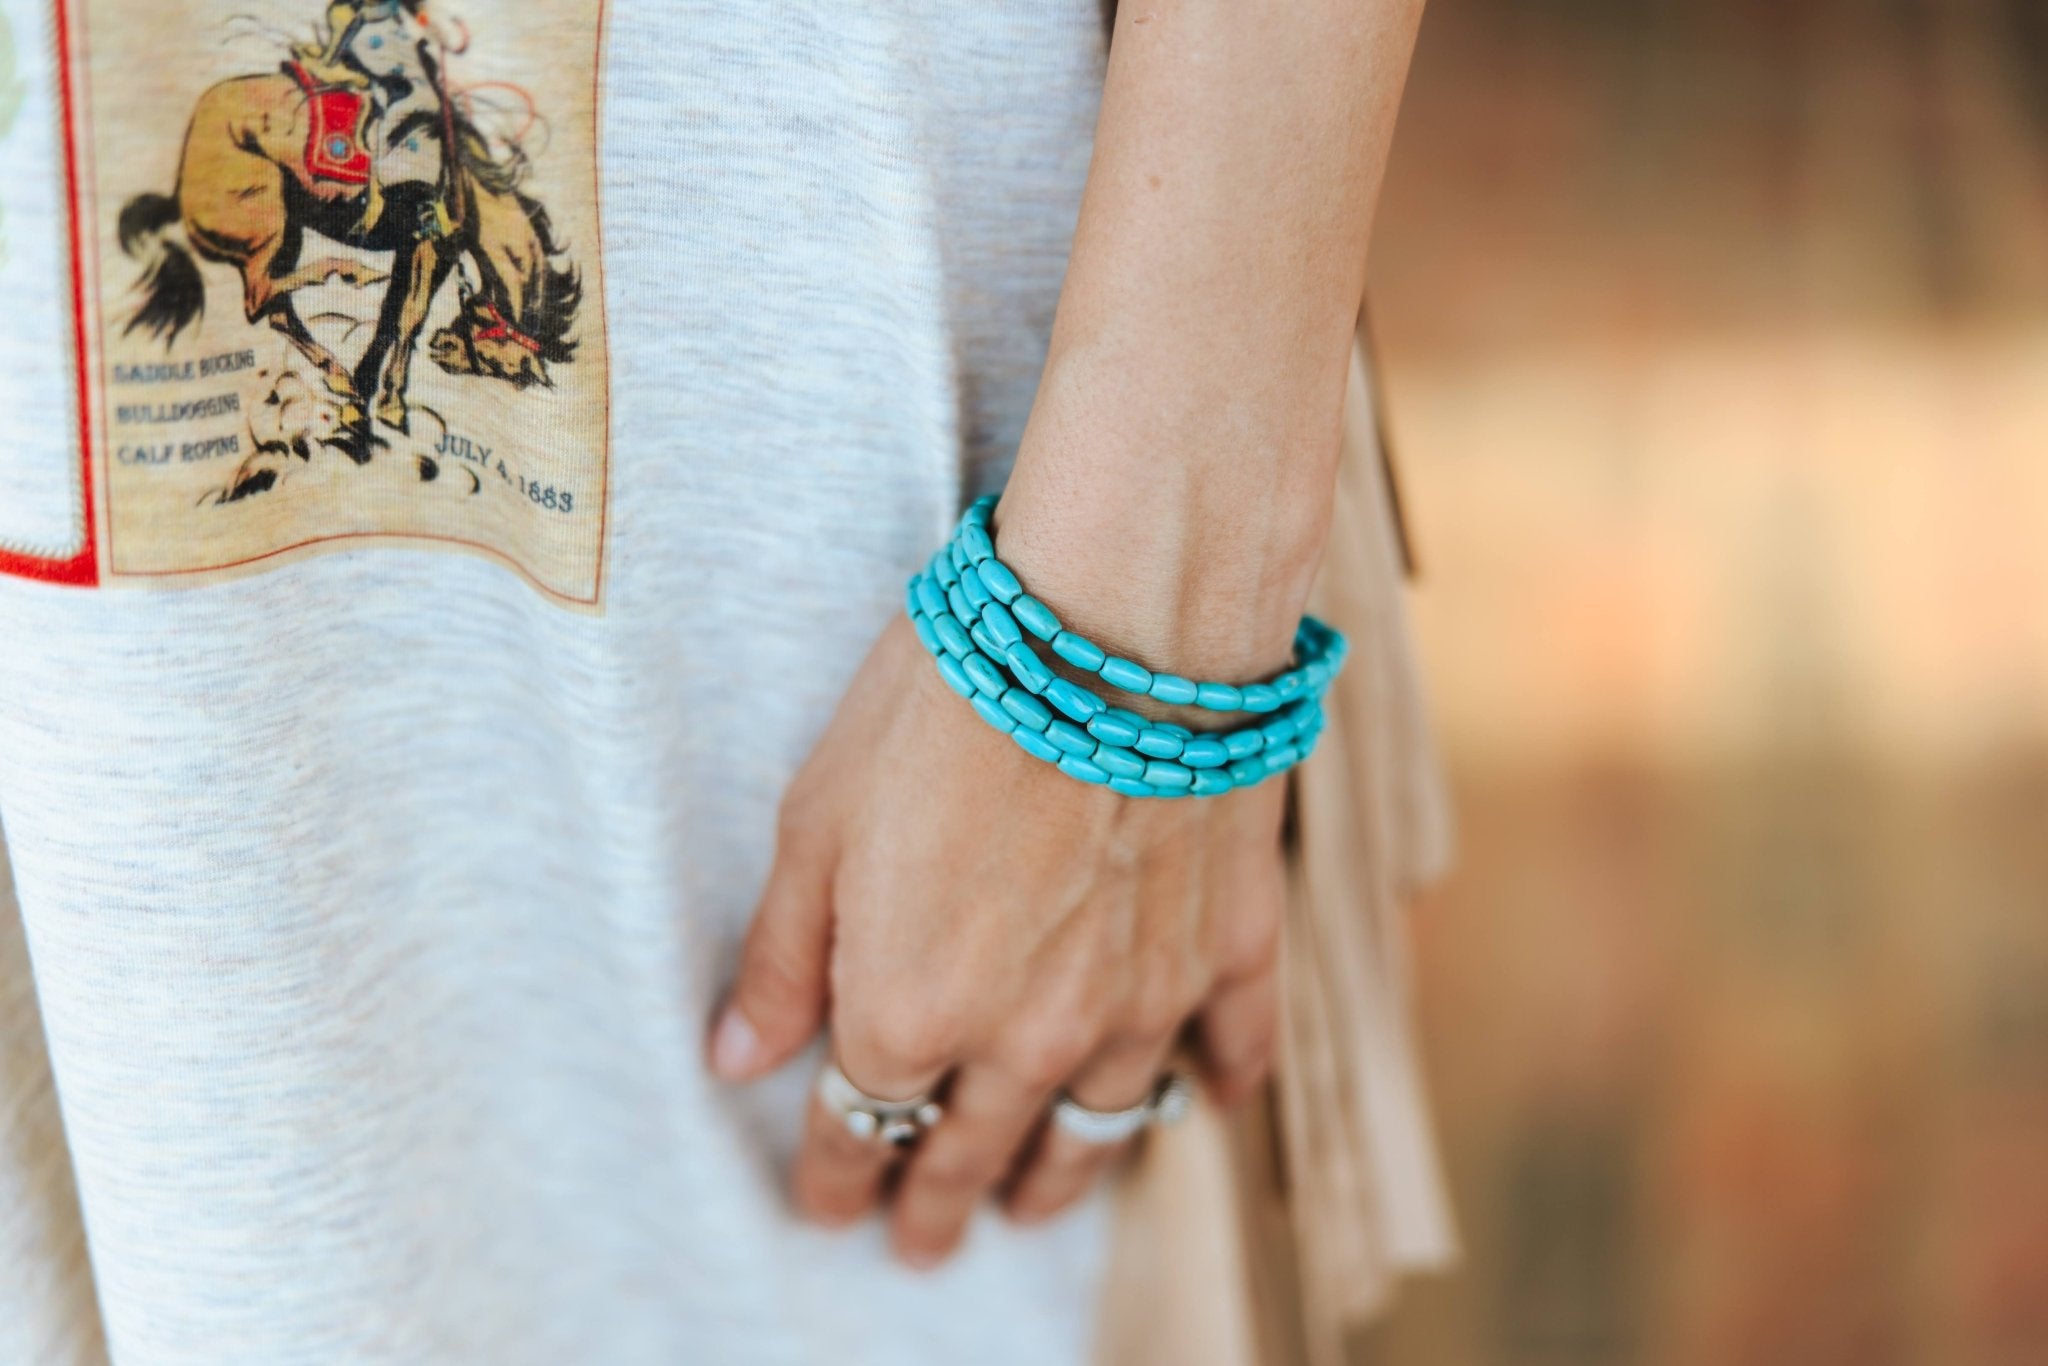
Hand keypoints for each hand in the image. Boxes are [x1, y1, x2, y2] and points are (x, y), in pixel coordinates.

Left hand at [707, 615, 1287, 1268]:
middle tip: (924, 1242)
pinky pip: (1230, 1051)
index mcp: (911, 1010)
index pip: (857, 1129)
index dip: (834, 1176)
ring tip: (1034, 1203)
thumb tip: (737, 1057)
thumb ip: (785, 957)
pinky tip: (1207, 1103)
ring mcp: (1141, 1002)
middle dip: (936, 1205)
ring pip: (1096, 1130)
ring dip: (1057, 1179)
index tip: (825, 1202)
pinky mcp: (1229, 948)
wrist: (1114, 622)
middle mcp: (1029, 1035)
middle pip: (974, 1153)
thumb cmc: (946, 700)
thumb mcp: (818, 820)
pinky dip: (1215, 1087)